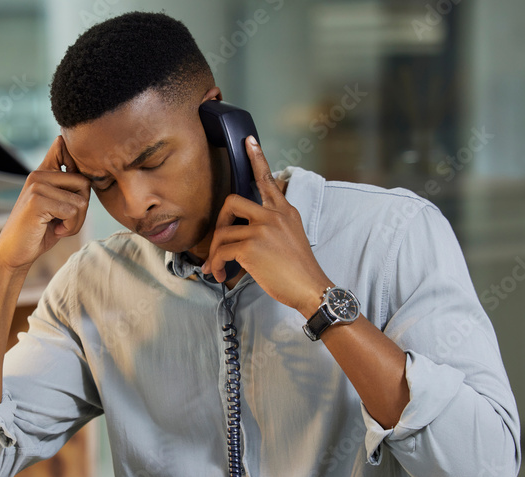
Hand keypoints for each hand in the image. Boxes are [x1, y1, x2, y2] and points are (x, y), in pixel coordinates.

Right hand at [0, 136, 90, 272]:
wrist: (12, 254)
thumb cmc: (38, 234)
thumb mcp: (56, 208)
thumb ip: (70, 193)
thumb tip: (92, 181)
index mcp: (42, 173)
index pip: (70, 158)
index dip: (81, 179)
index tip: (72, 202)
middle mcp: (38, 175)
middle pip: (84, 184)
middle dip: (82, 209)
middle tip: (67, 223)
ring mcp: (37, 187)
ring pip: (81, 201)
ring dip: (76, 222)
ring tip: (60, 228)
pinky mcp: (37, 202)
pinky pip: (72, 212)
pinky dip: (70, 228)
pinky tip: (56, 232)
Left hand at [202, 136, 331, 317]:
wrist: (310, 288)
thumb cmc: (299, 270)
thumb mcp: (292, 237)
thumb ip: (273, 225)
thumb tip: (244, 230)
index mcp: (285, 211)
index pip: (268, 179)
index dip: (257, 158)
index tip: (248, 141)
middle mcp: (274, 215)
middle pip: (232, 201)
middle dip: (218, 222)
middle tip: (218, 242)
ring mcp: (262, 229)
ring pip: (222, 233)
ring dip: (214, 254)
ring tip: (216, 269)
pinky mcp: (251, 246)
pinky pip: (221, 251)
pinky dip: (216, 265)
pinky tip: (220, 275)